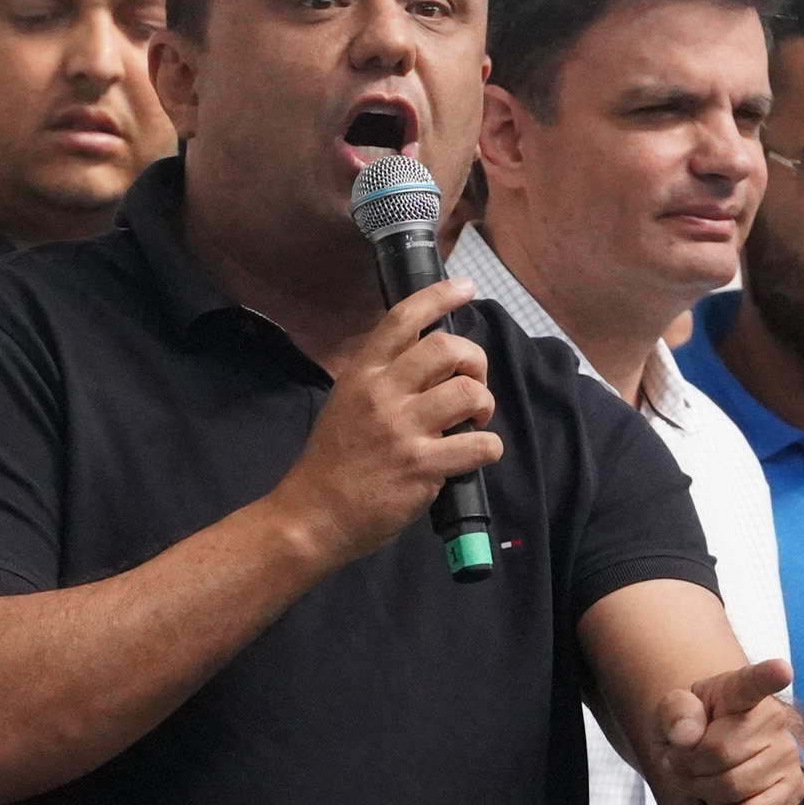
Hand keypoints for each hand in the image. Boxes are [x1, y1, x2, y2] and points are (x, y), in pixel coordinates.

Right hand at [278, 275, 499, 564]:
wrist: (314, 516)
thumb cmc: (333, 462)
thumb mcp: (346, 404)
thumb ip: (383, 379)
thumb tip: (430, 360)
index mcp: (363, 374)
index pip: (403, 319)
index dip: (440, 295)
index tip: (465, 288)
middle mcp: (382, 394)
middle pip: (447, 348)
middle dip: (475, 361)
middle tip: (472, 385)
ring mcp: (403, 430)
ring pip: (469, 393)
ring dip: (484, 405)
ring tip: (474, 422)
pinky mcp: (422, 466)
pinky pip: (480, 445)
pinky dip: (489, 447)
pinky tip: (475, 454)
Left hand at [658, 659, 803, 804]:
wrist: (718, 767)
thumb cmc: (695, 731)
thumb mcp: (673, 713)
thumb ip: (675, 711)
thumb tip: (687, 735)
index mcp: (739, 691)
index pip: (754, 682)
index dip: (768, 676)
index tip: (781, 670)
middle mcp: (773, 720)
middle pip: (718, 753)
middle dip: (687, 765)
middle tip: (683, 762)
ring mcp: (788, 757)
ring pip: (730, 787)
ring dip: (702, 790)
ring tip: (702, 778)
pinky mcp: (793, 793)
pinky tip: (727, 799)